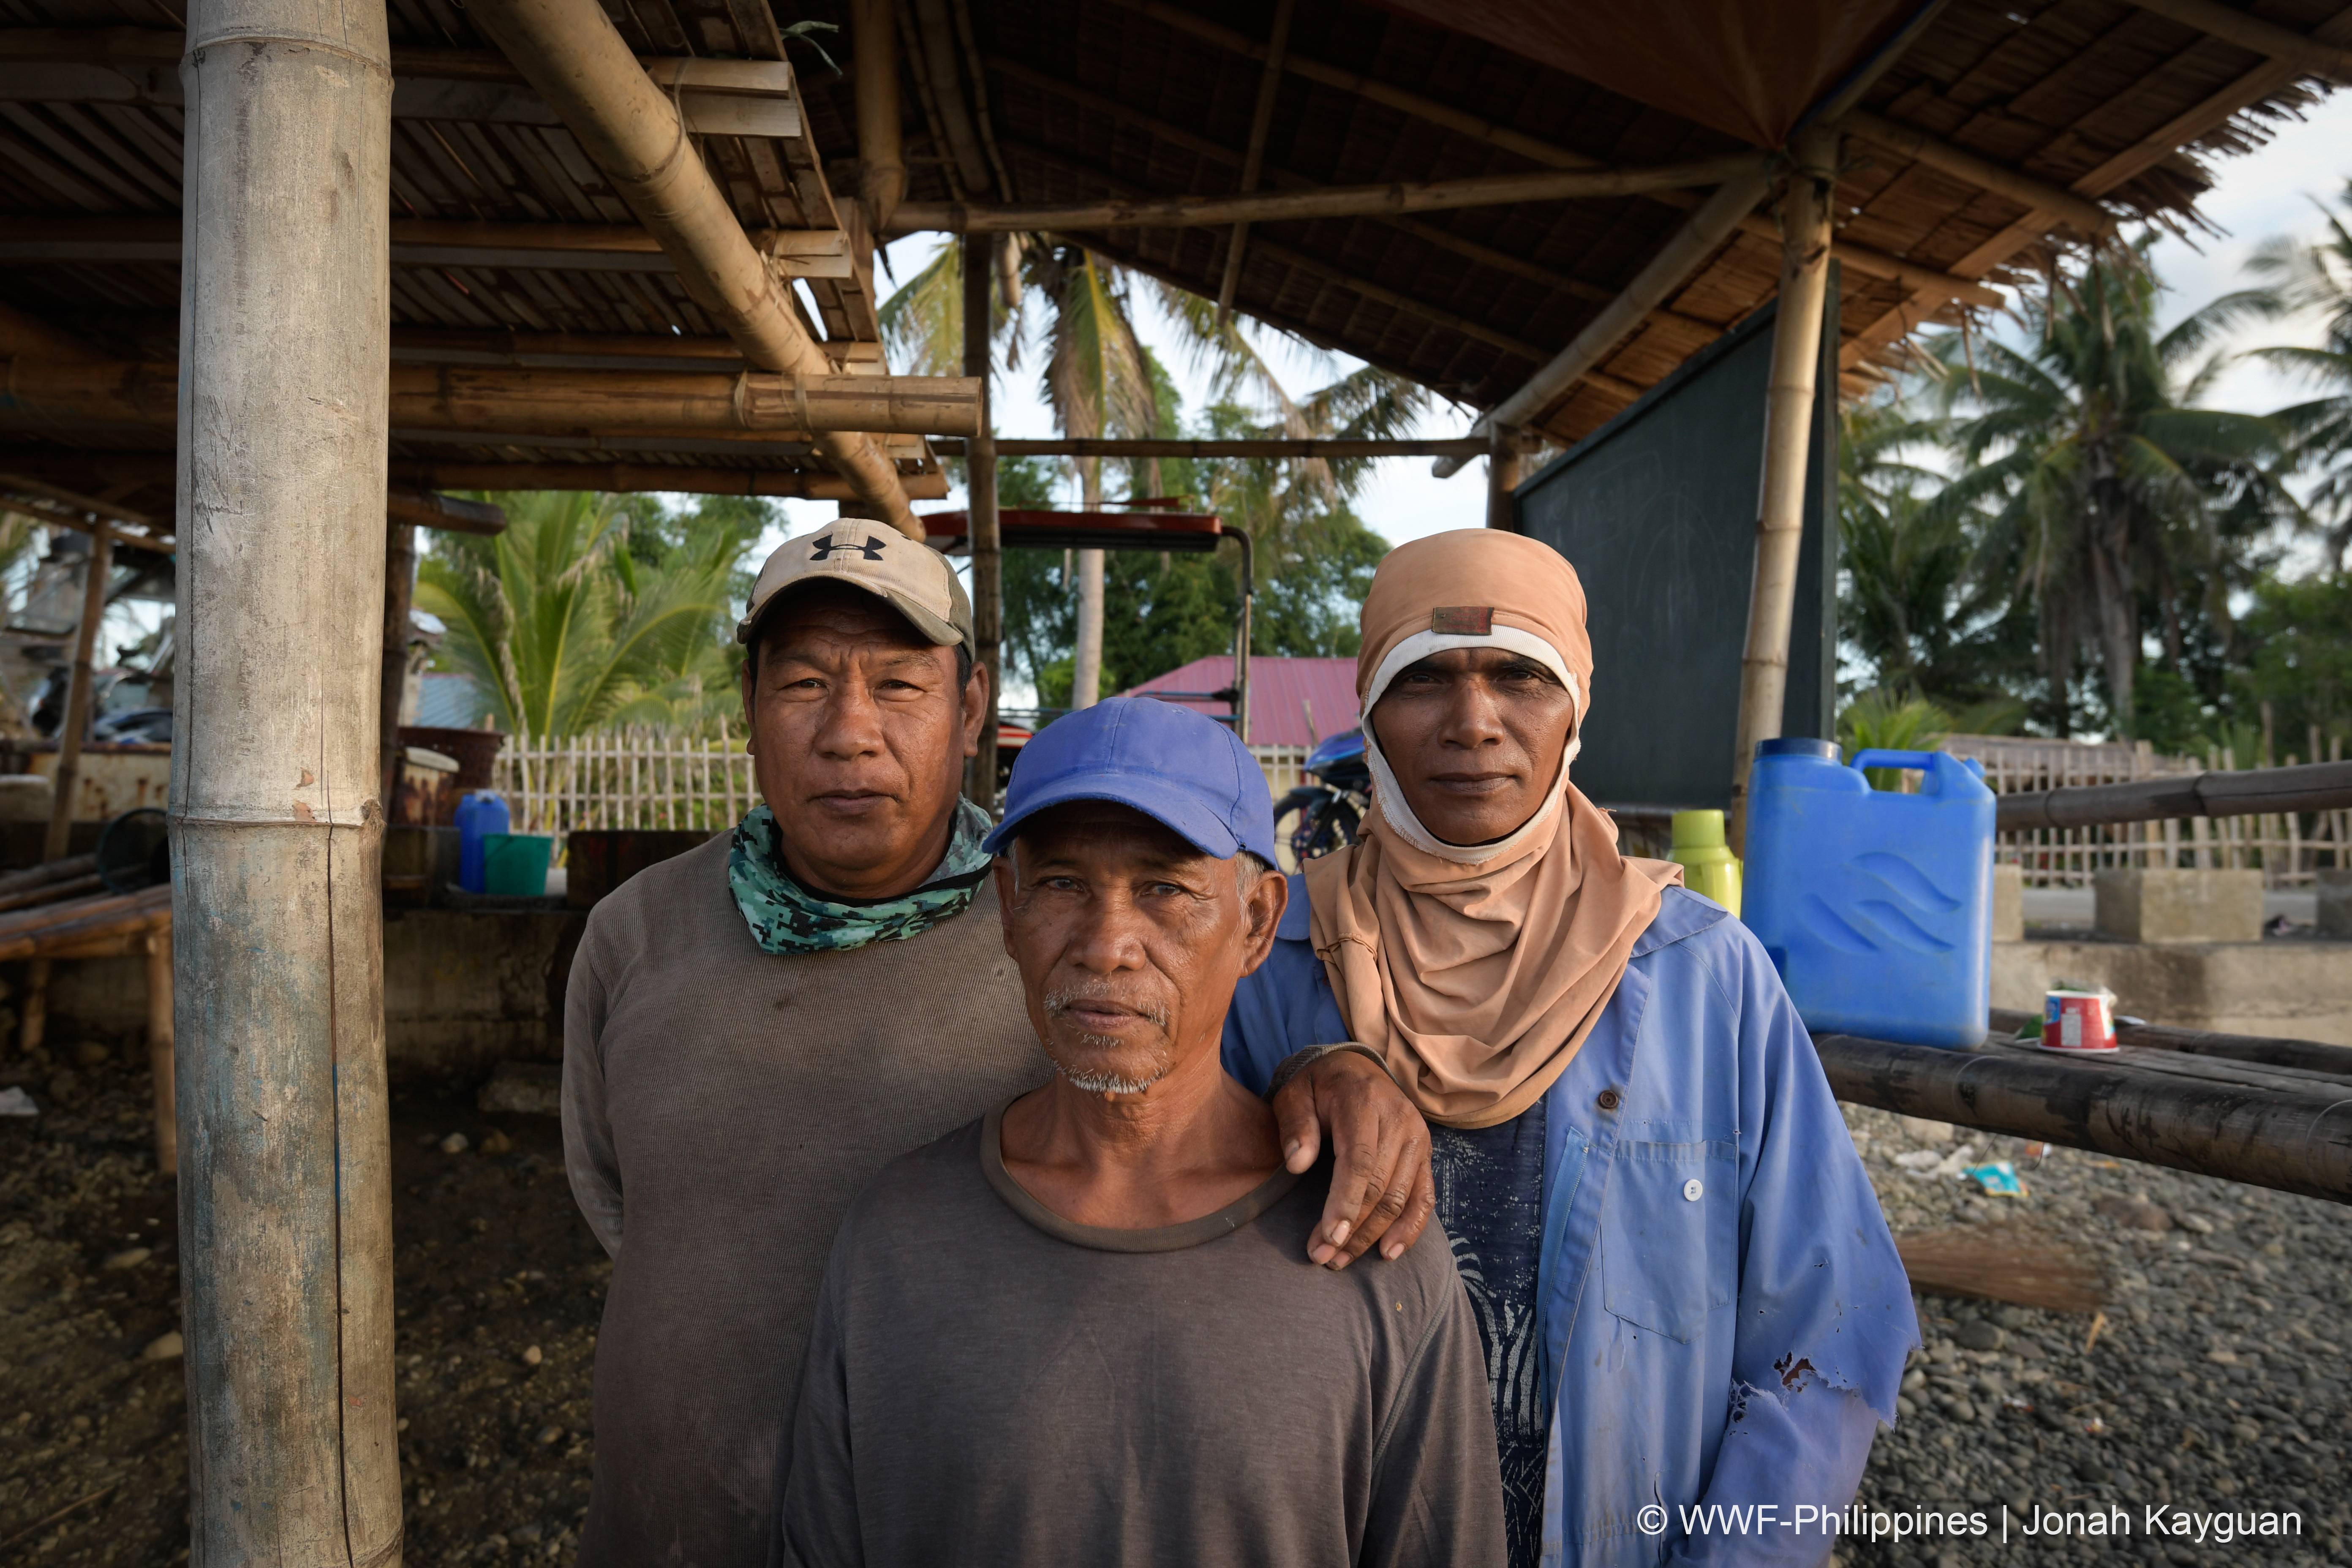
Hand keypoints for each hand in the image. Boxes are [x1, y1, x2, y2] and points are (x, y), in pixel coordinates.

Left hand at [1271, 1049, 1433, 1269]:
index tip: (1329, 1237)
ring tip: (1341, 1259)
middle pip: (1381, 1186)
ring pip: (1401, 1198)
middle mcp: (1400, 1119)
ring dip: (1373, 1236)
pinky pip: (1424, 1197)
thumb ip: (1295, 1126)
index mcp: (1364, 1102)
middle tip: (1322, 1257)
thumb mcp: (1295, 1094)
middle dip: (1353, 1229)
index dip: (1345, 1202)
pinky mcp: (1425, 1155)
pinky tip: (1389, 1253)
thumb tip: (1297, 1165)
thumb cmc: (1318, 1088)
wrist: (1354, 1069)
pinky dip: (1410, 1228)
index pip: (1359, 1161)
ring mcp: (1418, 1138)